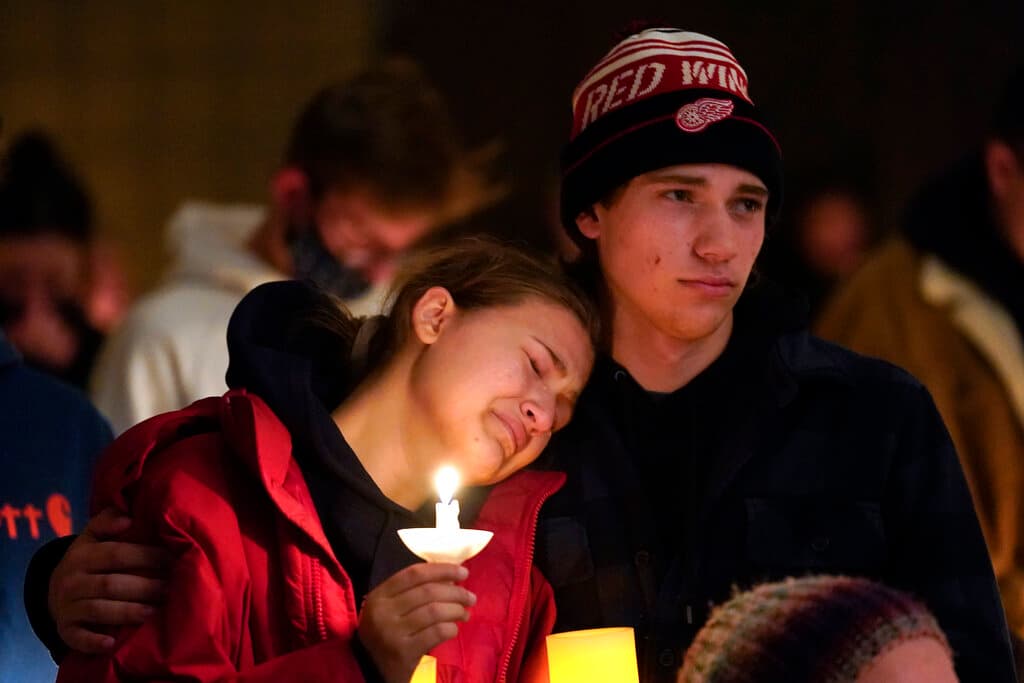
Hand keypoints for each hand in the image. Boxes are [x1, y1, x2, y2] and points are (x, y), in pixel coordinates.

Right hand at [48, 507, 171, 652]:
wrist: (53, 592)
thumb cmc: (87, 561)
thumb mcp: (91, 537)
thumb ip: (107, 522)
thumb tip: (127, 517)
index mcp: (82, 556)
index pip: (116, 554)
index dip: (146, 556)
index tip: (172, 559)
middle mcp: (72, 582)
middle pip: (111, 584)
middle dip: (144, 587)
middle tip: (170, 589)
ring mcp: (67, 607)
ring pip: (99, 610)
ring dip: (128, 612)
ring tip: (154, 612)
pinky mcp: (65, 630)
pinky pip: (78, 638)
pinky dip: (94, 641)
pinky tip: (113, 643)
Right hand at [357, 563, 475, 682]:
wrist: (374, 670)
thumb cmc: (388, 633)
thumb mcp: (392, 608)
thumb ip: (415, 591)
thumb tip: (452, 578)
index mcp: (379, 595)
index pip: (414, 574)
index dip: (442, 570)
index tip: (463, 572)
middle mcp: (382, 611)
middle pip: (428, 592)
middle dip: (456, 592)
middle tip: (470, 598)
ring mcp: (392, 632)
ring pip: (434, 611)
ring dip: (456, 610)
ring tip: (465, 614)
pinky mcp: (403, 652)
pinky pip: (436, 633)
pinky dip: (450, 628)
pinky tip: (454, 629)